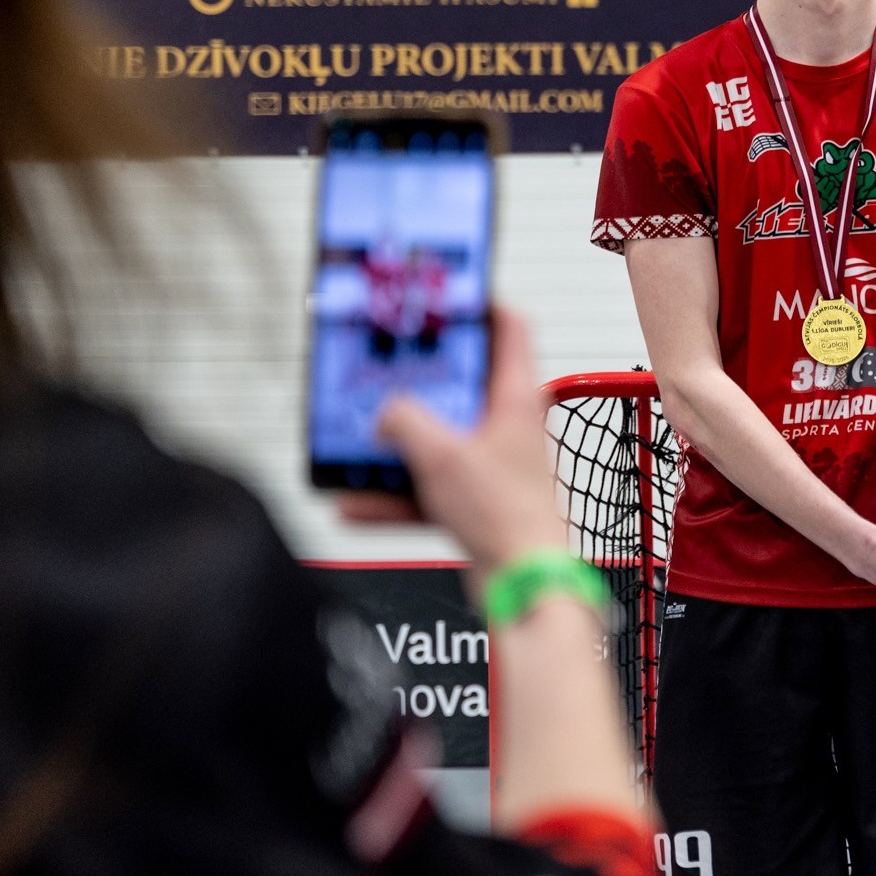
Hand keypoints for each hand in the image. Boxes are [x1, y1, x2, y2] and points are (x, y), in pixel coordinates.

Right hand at [340, 307, 569, 593]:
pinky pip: (426, 488)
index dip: (480, 303)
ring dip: (396, 442)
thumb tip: (386, 415)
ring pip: (438, 439)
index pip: (509, 327)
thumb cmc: (507, 516)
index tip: (447, 294)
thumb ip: (404, 422)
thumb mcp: (440, 455)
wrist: (524, 580)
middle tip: (385, 365)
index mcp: (515, 397)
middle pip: (461, 384)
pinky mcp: (477, 500)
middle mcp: (508, 425)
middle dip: (418, 378)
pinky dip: (392, 495)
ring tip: (357, 440)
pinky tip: (352, 503)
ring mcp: (492, 463)